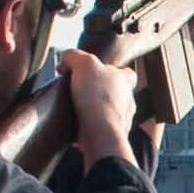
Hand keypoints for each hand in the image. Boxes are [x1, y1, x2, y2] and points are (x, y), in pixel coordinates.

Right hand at [57, 45, 142, 169]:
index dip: (112, 70)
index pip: (125, 72)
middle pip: (114, 92)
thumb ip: (75, 56)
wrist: (99, 133)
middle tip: (80, 89)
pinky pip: (98, 130)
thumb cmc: (98, 98)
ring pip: (107, 112)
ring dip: (93, 111)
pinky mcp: (109, 137)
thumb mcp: (84, 63)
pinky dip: (87, 128)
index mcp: (125, 81)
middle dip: (99, 92)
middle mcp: (127, 101)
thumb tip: (67, 58)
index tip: (97, 71)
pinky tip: (75, 125)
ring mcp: (120, 121)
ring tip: (75, 108)